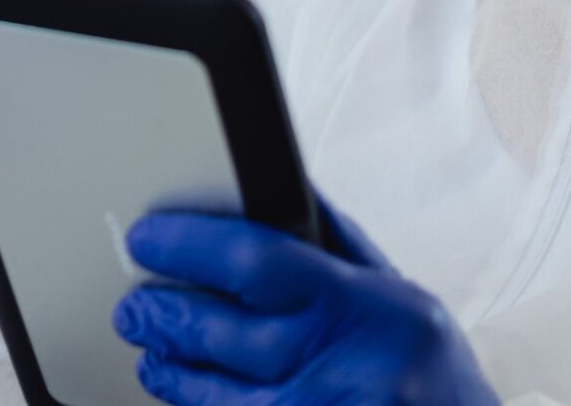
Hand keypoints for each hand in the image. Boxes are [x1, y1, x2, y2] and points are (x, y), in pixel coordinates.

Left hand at [113, 205, 497, 405]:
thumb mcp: (400, 297)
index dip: (187, 245)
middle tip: (135, 303)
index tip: (149, 238)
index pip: (257, 259)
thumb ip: (335, 245)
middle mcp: (348, 364)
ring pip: (211, 395)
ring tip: (153, 352)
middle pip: (218, 330)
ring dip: (168, 369)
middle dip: (161, 312)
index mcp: (371, 305)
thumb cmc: (435, 373)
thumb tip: (272, 185)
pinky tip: (189, 395)